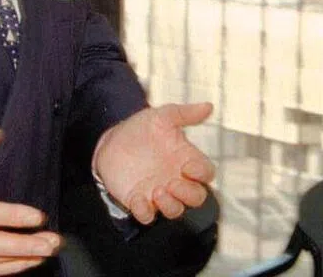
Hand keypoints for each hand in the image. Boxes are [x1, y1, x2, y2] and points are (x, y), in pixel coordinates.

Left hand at [93, 103, 215, 223]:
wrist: (112, 139)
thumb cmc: (142, 128)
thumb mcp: (162, 117)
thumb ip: (185, 113)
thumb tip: (209, 106)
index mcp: (186, 159)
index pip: (206, 173)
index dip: (202, 173)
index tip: (188, 166)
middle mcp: (176, 179)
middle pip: (196, 197)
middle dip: (189, 194)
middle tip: (172, 183)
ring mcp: (158, 192)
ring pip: (175, 210)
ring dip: (170, 205)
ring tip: (158, 191)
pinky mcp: (138, 200)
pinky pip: (147, 216)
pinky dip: (145, 212)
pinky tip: (138, 199)